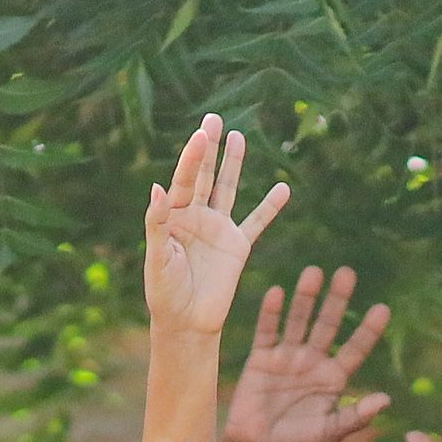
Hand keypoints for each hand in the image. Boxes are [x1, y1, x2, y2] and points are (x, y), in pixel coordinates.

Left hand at [140, 113, 290, 339]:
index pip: (183, 180)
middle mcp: (195, 217)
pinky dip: (270, 207)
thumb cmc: (164, 293)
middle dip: (209, 148)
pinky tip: (284, 188)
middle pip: (204, 176)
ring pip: (228, 189)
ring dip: (233, 163)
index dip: (192, 158)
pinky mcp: (238, 245)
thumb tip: (158, 187)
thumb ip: (157, 223)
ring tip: (238, 136)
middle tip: (213, 118)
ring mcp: (218, 228)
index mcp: (173, 217)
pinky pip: (257, 221)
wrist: (187, 323)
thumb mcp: (157, 258)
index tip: (201, 135)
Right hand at [222, 266, 392, 441]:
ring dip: (305, 298)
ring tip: (314, 273)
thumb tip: (386, 400)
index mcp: (333, 378)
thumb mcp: (328, 433)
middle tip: (347, 274)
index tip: (382, 309)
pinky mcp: (262, 358)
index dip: (368, 330)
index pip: (355, 349)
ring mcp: (287, 357)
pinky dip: (271, 313)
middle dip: (337, 300)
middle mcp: (312, 361)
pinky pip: (268, 331)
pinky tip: (278, 293)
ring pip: (298, 321)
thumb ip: (355, 417)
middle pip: (328, 325)